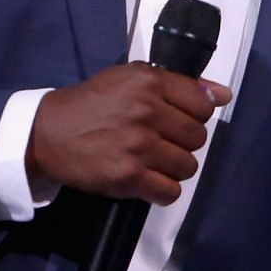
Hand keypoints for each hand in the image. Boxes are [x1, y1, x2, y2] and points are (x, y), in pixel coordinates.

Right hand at [25, 63, 230, 203]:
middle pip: (197, 138)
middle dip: (183, 142)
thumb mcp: (131, 78)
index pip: (203, 106)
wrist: (47, 132)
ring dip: (174, 168)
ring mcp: (138, 146)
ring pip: (187, 166)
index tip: (175, 120)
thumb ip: (181, 84)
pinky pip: (169, 191)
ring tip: (153, 161)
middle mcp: (146, 112)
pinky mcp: (127, 177)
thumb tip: (223, 95)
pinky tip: (148, 181)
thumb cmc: (92, 102)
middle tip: (161, 142)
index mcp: (149, 82)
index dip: (194, 116)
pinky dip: (163, 190)